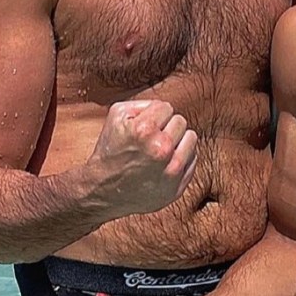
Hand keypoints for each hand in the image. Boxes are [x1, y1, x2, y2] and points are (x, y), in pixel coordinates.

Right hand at [89, 100, 197, 217]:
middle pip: (180, 121)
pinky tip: (164, 163)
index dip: (154, 115)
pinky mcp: (177, 186)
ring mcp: (171, 170)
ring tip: (160, 150)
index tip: (144, 127)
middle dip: (166, 127)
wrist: (103, 191)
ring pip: (191, 138)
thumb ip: (142, 104)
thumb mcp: (116, 116)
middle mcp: (161, 150)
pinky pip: (193, 159)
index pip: (167, 108)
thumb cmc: (110, 151)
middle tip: (150, 140)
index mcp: (144, 130)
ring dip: (178, 141)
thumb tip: (164, 107)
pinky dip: (182, 158)